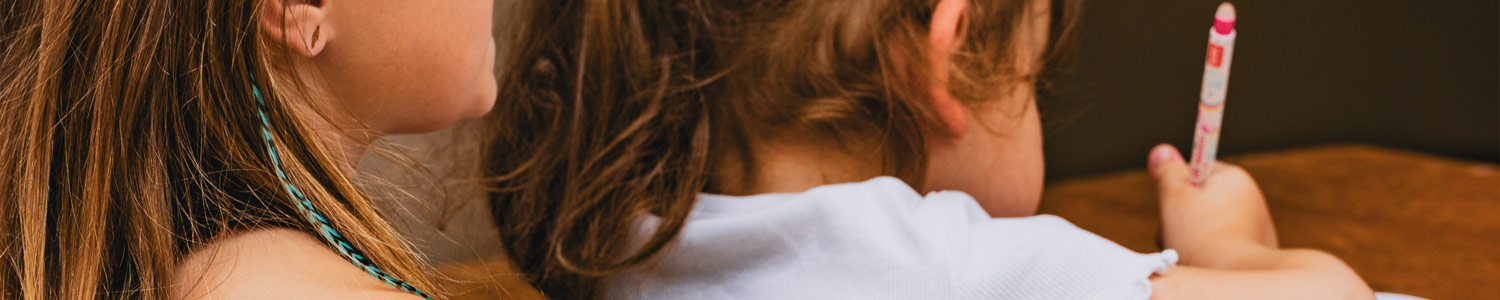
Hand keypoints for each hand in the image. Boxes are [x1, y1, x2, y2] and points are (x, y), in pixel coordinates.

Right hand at [1147, 144, 1276, 267]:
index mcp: (1235, 178)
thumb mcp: (1174, 196)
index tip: (1172, 200)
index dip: (1179, 185)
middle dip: (1181, 217)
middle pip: (1201, 201)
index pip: (1199, 169)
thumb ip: (1167, 171)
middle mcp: (1251, 200)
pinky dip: (1206, 255)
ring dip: (1189, 238)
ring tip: (1188, 251)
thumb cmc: (1201, 236)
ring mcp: (1255, 229)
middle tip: (1176, 230)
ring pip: (1207, 227)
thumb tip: (1162, 151)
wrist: (1234, 277)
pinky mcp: (1254, 253)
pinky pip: (1219, 247)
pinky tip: (1202, 264)